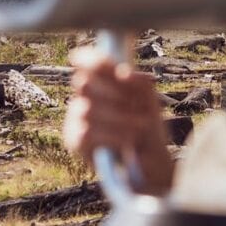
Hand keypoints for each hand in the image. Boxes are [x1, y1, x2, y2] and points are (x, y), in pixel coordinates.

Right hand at [63, 46, 173, 194]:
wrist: (151, 165)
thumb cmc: (147, 130)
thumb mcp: (150, 102)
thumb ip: (140, 83)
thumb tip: (124, 72)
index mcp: (99, 83)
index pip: (85, 62)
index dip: (94, 60)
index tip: (114, 68)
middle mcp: (82, 98)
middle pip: (84, 83)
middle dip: (115, 92)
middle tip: (139, 106)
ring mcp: (75, 120)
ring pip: (88, 109)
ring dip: (120, 118)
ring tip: (142, 126)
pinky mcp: (74, 141)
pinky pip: (87, 132)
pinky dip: (112, 135)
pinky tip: (128, 142)